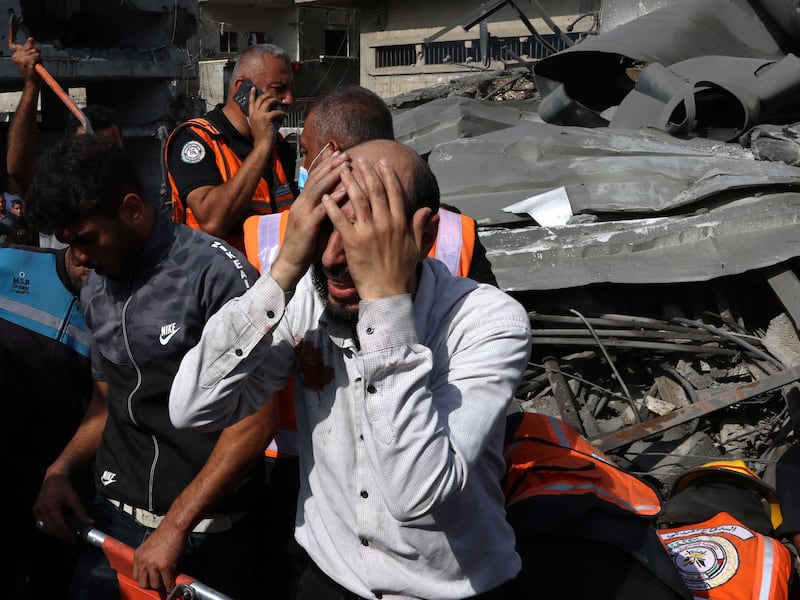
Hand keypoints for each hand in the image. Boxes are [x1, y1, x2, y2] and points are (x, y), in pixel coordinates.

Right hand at [11, 37, 42, 82]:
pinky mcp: (26, 62)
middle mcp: (16, 56)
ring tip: (36, 65)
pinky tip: (36, 65)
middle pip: (32, 48)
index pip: (27, 45)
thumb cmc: (33, 70)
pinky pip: (36, 56)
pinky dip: (39, 61)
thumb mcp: (32, 57)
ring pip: (35, 52)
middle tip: (35, 62)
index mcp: (16, 54)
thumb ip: (30, 47)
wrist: (33, 82)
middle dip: (37, 54)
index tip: (32, 58)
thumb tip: (31, 38)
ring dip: (39, 58)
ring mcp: (21, 59)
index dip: (33, 51)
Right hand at [33, 468, 91, 542]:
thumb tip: (90, 522)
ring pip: (45, 528)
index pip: (59, 525)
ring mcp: (36, 510)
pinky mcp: (35, 510)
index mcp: (51, 506)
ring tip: (66, 533)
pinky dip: (50, 527)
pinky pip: (41, 524)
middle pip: (51, 529)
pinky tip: (58, 526)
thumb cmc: (64, 487)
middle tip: (72, 538)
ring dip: (56, 533)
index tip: (74, 540)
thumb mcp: (74, 499)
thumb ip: (81, 512)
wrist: (54, 476)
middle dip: (62, 535)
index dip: (67, 534)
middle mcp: (41, 510)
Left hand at [132, 522, 184, 592]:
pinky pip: (167, 581)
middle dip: (151, 585)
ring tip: (166, 584)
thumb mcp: (150, 545)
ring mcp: (154, 564)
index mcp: (138, 555)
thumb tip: (153, 569)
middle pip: (143, 583)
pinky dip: (170, 585)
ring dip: (161, 586)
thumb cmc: (166, 532)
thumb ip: (148, 557)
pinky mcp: (165, 566)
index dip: (144, 579)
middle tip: (158, 584)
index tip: (149, 580)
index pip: (136, 575)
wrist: (174, 527)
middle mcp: (144, 561)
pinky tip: (172, 584)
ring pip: (154, 584)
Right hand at [248, 91, 284, 147]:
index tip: (253, 89)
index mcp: (251, 116)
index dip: (252, 94)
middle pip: (260, 99)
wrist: (262, 145)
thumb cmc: (261, 138)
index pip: (251, 102)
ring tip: (279, 102)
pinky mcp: (267, 118)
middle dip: (267, 95)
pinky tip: (284, 115)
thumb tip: (267, 113)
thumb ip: (259, 119)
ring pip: (268, 102)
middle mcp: (255, 114)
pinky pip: (276, 112)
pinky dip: (282, 112)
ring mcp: (260, 116)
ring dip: (275, 101)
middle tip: (272, 96)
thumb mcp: (256, 126)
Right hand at [271, 151, 349, 291]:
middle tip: (346, 154)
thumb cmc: (304, 246)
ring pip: (318, 189)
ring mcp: (302, 213)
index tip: (340, 154)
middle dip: (331, 165)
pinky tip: (345, 191)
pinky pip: (322, 210)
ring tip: (346, 165)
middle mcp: (300, 204)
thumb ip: (322, 209)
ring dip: (332, 176)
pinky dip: (333, 199)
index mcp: (302, 202)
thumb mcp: (313, 223)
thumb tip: (337, 199)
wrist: (289, 264)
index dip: (327, 165)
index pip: (314, 178)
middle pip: (316, 179)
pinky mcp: (306, 226)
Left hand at [322, 156, 432, 301]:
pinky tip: (326, 196)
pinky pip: (340, 220)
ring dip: (349, 183)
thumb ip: (420, 226)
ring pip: (357, 200)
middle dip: (367, 172)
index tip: (381, 162)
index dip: (387, 175)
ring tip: (342, 170)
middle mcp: (385, 223)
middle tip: (359, 159)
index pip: (394, 192)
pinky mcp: (352, 242)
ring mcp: (368, 232)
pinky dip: (333, 207)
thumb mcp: (416, 247)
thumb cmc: (401, 271)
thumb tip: (428, 209)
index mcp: (400, 223)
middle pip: (375, 191)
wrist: (388, 292)